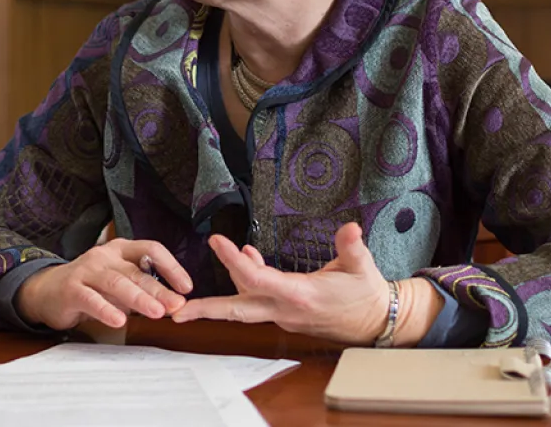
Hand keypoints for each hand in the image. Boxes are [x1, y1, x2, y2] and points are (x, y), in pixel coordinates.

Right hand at [15, 238, 191, 329]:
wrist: (48, 290)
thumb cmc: (90, 286)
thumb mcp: (119, 282)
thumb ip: (142, 289)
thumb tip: (174, 303)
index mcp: (120, 250)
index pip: (151, 249)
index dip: (171, 266)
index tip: (186, 287)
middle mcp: (104, 256)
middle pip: (136, 271)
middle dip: (159, 289)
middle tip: (177, 304)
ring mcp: (86, 270)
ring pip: (116, 282)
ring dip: (138, 298)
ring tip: (156, 312)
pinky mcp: (71, 288)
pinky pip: (91, 299)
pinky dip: (106, 310)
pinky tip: (119, 321)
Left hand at [171, 222, 441, 345]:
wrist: (375, 321)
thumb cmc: (366, 294)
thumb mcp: (362, 268)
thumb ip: (352, 247)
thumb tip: (351, 228)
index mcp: (300, 296)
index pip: (259, 280)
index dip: (236, 262)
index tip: (217, 242)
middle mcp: (285, 308)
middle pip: (237, 309)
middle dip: (206, 309)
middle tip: (175, 310)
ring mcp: (283, 313)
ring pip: (244, 303)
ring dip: (223, 287)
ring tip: (212, 263)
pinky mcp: (284, 311)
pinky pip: (256, 298)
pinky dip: (246, 279)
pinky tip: (246, 256)